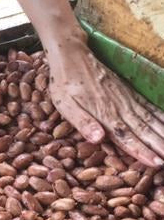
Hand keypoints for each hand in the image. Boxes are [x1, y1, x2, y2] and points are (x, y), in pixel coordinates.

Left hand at [47, 38, 163, 166]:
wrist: (72, 55)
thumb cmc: (65, 84)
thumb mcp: (65, 106)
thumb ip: (83, 122)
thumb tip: (98, 139)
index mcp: (104, 115)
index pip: (127, 137)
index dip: (142, 151)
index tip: (156, 163)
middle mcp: (120, 108)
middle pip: (143, 130)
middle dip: (159, 146)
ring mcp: (126, 99)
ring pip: (149, 119)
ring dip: (163, 133)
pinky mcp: (128, 92)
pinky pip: (149, 106)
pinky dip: (161, 116)